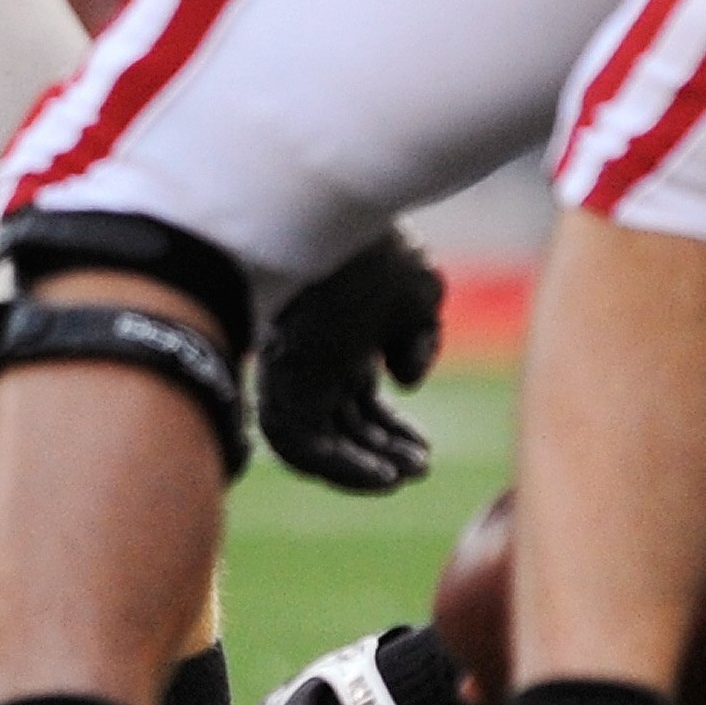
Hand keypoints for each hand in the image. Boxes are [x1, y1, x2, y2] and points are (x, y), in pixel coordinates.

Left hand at [257, 227, 443, 492]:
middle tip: (419, 467)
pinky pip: (302, 448)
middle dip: (380, 451)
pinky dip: (342, 470)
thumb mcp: (418, 293)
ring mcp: (292, 375)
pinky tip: (382, 477)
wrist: (333, 227)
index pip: (354, 399)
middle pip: (337, 424)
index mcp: (334, 335)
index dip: (389, 430)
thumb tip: (404, 379)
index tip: (424, 450)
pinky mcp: (282, 388)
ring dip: (359, 469)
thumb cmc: (375, 251)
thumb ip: (418, 338)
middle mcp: (308, 359)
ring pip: (315, 444)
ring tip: (400, 476)